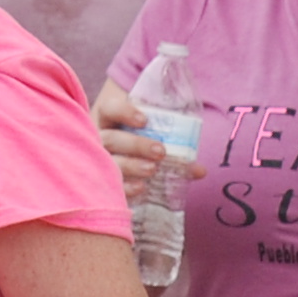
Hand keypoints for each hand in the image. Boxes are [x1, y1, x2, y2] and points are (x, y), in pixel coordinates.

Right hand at [92, 81, 197, 206]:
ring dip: (131, 165)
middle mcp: (99, 138)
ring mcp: (97, 160)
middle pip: (111, 138)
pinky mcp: (100, 181)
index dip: (124, 112)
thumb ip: (175, 147)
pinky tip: (140, 188)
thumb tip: (200, 170)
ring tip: (152, 170)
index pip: (110, 108)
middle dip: (136, 145)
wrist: (122, 159)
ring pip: (109, 161)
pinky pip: (107, 184)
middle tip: (160, 151)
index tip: (145, 120)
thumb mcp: (153, 137)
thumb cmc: (139, 143)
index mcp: (109, 119)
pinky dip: (125, 187)